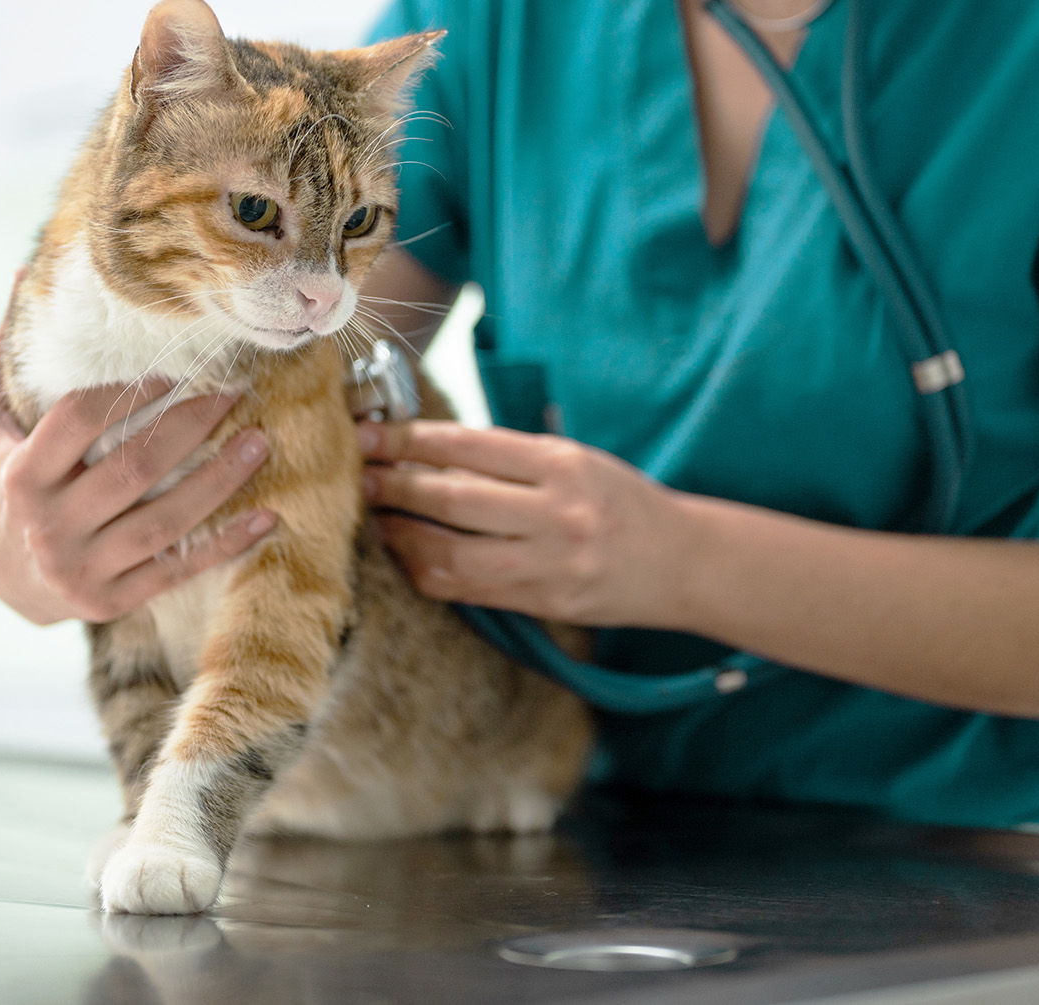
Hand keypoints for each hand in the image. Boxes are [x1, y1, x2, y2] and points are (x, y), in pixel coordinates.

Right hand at [0, 279, 275, 624]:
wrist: (1, 579)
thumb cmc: (2, 481)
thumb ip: (4, 357)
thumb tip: (21, 274)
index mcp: (21, 475)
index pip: (79, 422)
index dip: (129, 390)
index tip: (175, 363)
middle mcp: (48, 527)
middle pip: (132, 468)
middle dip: (191, 427)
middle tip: (237, 391)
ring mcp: (81, 570)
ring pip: (164, 522)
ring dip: (219, 482)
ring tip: (261, 441)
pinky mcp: (112, 603)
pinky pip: (178, 571)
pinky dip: (226, 547)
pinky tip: (268, 518)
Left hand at [356, 420, 696, 627]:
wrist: (682, 561)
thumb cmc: (622, 501)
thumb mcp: (575, 460)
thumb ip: (510, 459)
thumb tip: (426, 451)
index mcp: (563, 465)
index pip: (469, 446)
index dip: (409, 441)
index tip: (369, 435)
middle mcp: (557, 513)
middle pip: (452, 500)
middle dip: (394, 487)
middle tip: (356, 476)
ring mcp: (549, 564)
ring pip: (450, 555)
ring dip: (401, 536)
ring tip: (374, 518)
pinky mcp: (543, 602)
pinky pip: (467, 590)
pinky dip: (428, 570)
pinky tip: (409, 554)